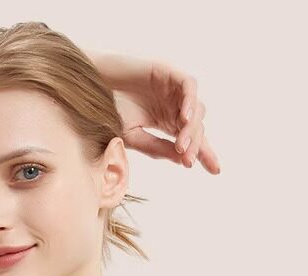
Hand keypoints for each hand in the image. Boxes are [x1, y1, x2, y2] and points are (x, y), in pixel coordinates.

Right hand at [106, 57, 218, 173]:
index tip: (216, 171)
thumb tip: (182, 161)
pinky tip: (183, 120)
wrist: (91, 87)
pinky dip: (189, 102)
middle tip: (188, 161)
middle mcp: (173, 106)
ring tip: (181, 146)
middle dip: (197, 145)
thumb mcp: (133, 137)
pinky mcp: (168, 73)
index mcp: (166, 121)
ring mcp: (172, 89)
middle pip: (197, 127)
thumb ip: (157, 148)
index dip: (205, 153)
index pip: (191, 138)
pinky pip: (189, 86)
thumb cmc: (108, 111)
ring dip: (192, 129)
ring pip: (196, 109)